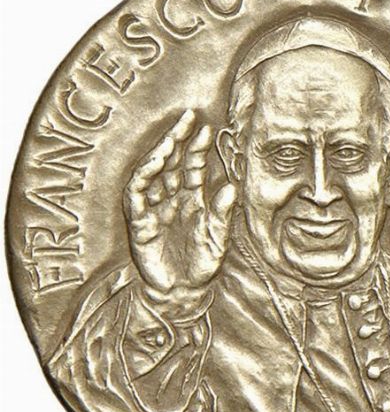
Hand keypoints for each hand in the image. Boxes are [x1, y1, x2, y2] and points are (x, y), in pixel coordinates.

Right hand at [124, 109, 236, 294]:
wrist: (183, 293)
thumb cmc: (201, 266)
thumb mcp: (218, 240)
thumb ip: (223, 216)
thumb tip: (231, 188)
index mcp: (192, 200)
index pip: (192, 167)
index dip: (197, 147)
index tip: (205, 127)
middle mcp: (172, 200)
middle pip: (172, 163)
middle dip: (178, 140)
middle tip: (187, 118)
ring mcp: (155, 209)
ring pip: (153, 174)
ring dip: (160, 154)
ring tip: (171, 139)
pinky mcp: (140, 223)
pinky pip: (137, 195)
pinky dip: (143, 178)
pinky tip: (154, 164)